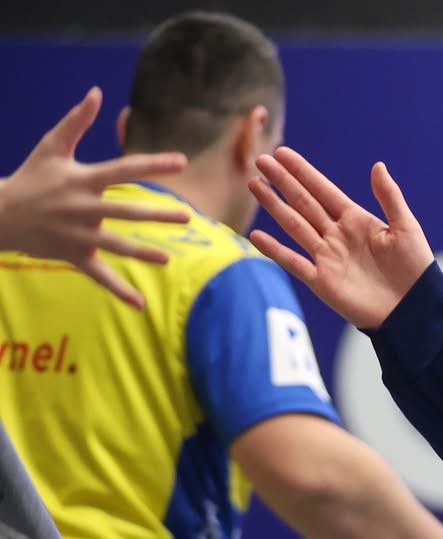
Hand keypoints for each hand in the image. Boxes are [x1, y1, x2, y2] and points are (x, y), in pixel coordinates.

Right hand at [0, 87, 190, 308]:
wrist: (1, 212)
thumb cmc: (32, 176)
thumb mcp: (51, 147)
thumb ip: (77, 121)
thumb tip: (97, 93)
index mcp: (81, 179)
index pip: (123, 169)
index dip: (152, 165)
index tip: (181, 162)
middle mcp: (81, 207)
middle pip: (124, 211)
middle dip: (155, 214)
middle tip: (186, 216)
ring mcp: (77, 234)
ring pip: (114, 246)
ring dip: (141, 254)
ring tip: (167, 259)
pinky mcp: (73, 255)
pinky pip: (99, 275)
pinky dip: (119, 291)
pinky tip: (141, 304)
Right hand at [248, 148, 432, 330]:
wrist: (414, 309)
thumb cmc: (415, 269)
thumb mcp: (406, 228)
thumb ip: (389, 197)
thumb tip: (377, 165)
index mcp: (357, 221)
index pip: (323, 190)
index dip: (302, 172)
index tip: (282, 153)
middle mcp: (337, 236)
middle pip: (304, 203)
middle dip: (282, 182)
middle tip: (260, 160)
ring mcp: (327, 257)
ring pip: (294, 226)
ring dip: (274, 206)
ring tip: (255, 184)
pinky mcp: (322, 281)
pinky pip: (293, 262)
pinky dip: (274, 250)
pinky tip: (256, 235)